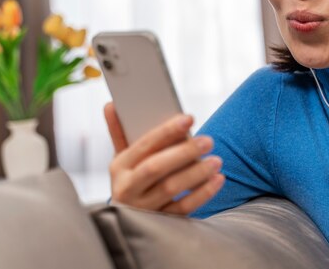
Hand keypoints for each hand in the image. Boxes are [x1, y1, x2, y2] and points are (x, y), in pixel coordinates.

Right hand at [104, 102, 224, 213]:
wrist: (129, 221)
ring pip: (171, 188)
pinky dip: (203, 193)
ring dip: (197, 173)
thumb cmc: (132, 179)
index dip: (166, 131)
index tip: (189, 118)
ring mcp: (143, 209)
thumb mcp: (123, 159)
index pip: (143, 145)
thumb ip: (120, 132)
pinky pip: (183, 209)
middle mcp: (127, 189)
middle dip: (184, 152)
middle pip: (156, 168)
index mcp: (119, 167)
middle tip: (208, 140)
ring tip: (216, 160)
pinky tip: (217, 179)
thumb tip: (111, 104)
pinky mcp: (160, 224)